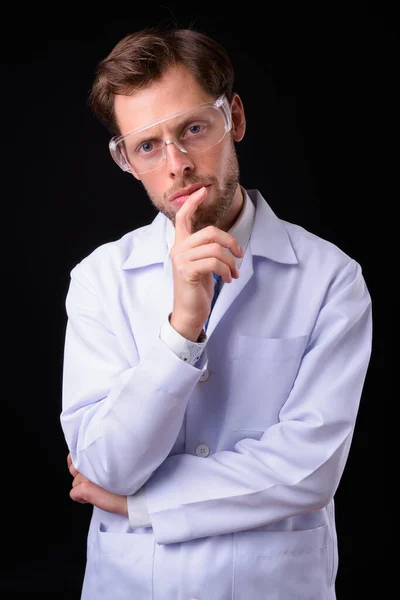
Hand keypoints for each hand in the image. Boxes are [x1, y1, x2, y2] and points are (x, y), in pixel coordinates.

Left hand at [67, 453, 127, 515]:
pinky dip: (81, 498)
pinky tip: (92, 498)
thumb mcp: (115, 464)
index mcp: (98, 454)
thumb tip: (90, 464)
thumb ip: (101, 461)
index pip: (77, 455)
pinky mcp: (85, 488)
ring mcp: (86, 475)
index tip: (82, 467)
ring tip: (96, 491)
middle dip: (80, 476)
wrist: (135, 496)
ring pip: (74, 483)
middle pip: (74, 469)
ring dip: (82, 488)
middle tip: (93, 482)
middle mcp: (90, 463)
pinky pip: (74, 494)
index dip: (79, 462)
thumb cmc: (129, 483)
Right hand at [170, 186, 243, 340]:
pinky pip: (214, 262)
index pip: (182, 218)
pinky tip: (227, 279)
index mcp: (181, 245)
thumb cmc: (197, 289)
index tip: (203, 191)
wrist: (189, 312)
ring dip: (231, 262)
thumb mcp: (202, 265)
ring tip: (233, 274)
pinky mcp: (187, 271)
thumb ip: (207, 250)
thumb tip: (227, 242)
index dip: (192, 202)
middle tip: (239, 256)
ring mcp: (181, 260)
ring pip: (215, 248)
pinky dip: (226, 270)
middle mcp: (178, 249)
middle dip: (231, 242)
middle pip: (210, 232)